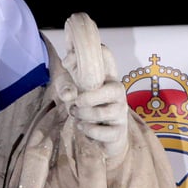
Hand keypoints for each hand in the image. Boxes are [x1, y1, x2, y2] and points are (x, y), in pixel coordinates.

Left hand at [53, 14, 128, 157]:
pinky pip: (102, 132)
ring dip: (83, 116)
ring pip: (103, 113)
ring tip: (76, 115)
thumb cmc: (86, 107)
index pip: (108, 57)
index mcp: (106, 78)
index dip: (99, 51)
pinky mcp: (119, 131)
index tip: (83, 54)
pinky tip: (84, 127)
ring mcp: (121, 112)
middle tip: (75, 104)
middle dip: (88, 99)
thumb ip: (65, 85)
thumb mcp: (71, 92)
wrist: (102, 136)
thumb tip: (69, 88)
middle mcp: (118, 93)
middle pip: (114, 90)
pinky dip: (88, 130)